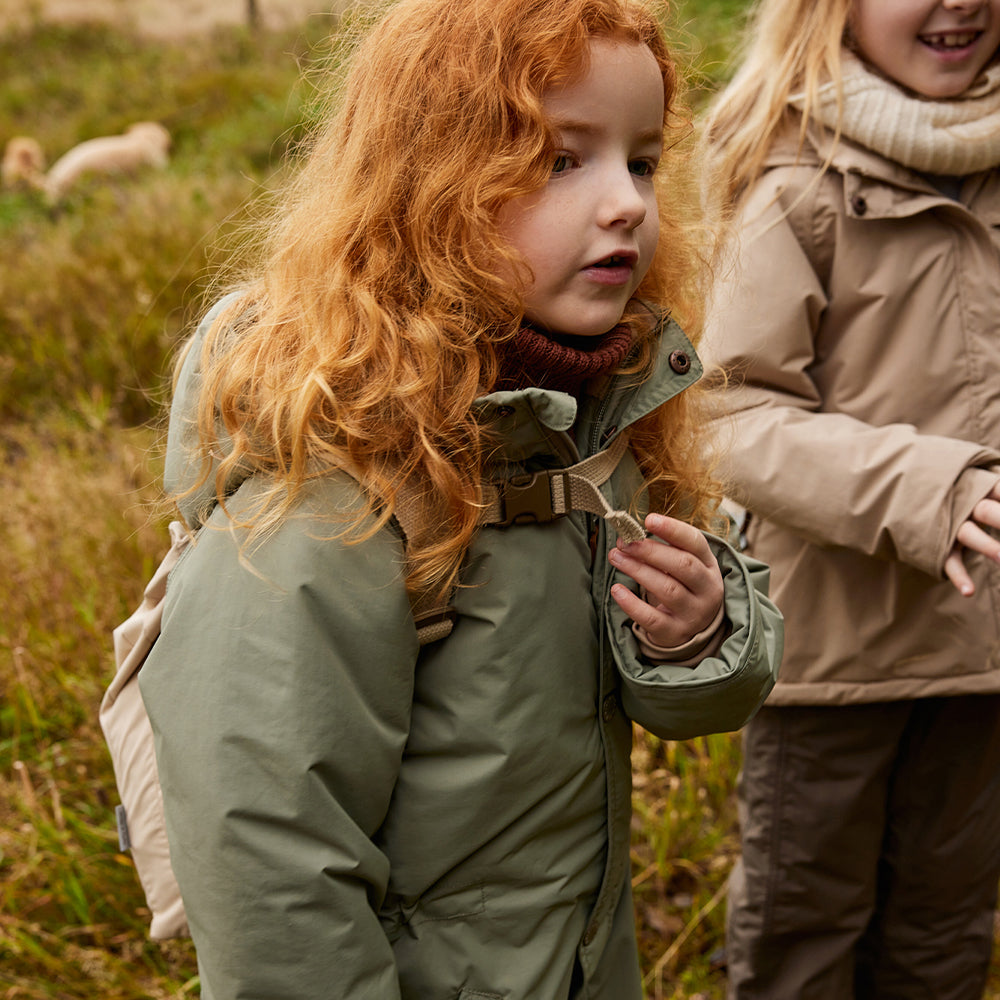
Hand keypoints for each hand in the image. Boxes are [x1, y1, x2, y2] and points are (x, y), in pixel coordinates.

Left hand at [608, 512, 723, 648]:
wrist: (693, 630)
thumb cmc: (683, 587)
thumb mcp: (685, 567)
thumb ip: (664, 549)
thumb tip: (630, 534)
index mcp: (709, 566)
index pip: (695, 542)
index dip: (672, 529)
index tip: (649, 519)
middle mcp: (707, 589)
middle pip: (682, 565)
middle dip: (651, 551)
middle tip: (625, 542)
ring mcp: (693, 613)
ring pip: (668, 590)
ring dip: (638, 570)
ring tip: (616, 557)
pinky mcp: (675, 633)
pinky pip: (652, 619)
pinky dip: (632, 604)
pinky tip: (616, 590)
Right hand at [944, 483, 999, 595]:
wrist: (905, 487)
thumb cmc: (956, 487)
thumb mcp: (975, 480)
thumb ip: (995, 489)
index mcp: (976, 485)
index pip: (999, 489)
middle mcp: (963, 504)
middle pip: (987, 511)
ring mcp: (950, 525)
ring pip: (968, 534)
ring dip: (988, 546)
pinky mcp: (941, 544)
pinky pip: (949, 561)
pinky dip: (958, 576)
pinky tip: (969, 591)